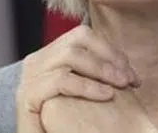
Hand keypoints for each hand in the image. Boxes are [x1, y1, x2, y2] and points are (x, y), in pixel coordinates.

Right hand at [15, 25, 139, 131]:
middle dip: (109, 56)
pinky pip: (60, 80)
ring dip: (102, 68)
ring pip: (70, 56)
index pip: (83, 35)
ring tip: (121, 84)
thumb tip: (125, 66)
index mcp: (50, 55)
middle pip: (78, 38)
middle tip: (129, 78)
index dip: (110, 49)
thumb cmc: (64, 122)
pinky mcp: (27, 95)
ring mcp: (29, 76)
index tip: (131, 72)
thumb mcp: (81, 92)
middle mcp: (37, 60)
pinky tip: (106, 95)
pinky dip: (87, 85)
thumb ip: (94, 74)